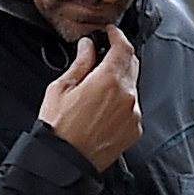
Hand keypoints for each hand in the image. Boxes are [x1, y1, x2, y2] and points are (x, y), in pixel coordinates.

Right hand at [36, 31, 139, 172]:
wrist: (63, 161)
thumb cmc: (58, 127)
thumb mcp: (62, 88)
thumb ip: (81, 63)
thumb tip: (88, 46)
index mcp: (109, 81)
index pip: (123, 48)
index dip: (117, 35)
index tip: (110, 33)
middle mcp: (128, 96)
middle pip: (132, 64)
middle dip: (119, 56)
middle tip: (102, 56)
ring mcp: (134, 114)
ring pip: (132, 87)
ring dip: (120, 81)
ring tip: (96, 89)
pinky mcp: (135, 129)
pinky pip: (132, 107)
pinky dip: (122, 102)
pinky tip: (102, 109)